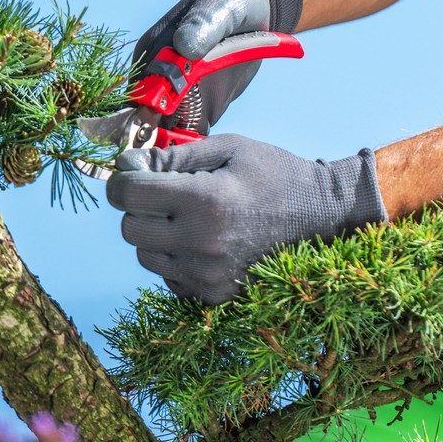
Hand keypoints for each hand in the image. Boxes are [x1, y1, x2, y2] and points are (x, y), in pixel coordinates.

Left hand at [107, 134, 385, 303]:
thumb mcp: (228, 147)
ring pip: (146, 255)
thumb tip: (129, 164)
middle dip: (138, 207)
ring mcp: (208, 274)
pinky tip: (201, 238)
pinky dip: (175, 257)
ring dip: (155, 233)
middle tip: (163, 191)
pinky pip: (169, 277)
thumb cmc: (273, 173)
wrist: (321, 215)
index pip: (129, 195)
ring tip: (186, 215)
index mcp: (205, 200)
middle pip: (130, 229)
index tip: (133, 171)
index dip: (122, 179)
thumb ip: (175, 155)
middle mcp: (202, 243)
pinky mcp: (215, 294)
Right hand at [132, 0, 301, 132]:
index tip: (170, 128)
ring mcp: (177, 93)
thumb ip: (203, 25)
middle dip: (161, 139)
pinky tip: (212, 148)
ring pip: (169, 131)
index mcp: (153, 53)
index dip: (147, 117)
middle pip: (148, 121)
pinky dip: (198, 143)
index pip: (138, 95)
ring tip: (202, 152)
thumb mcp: (221, 9)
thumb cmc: (231, 3)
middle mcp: (158, 77)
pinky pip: (191, 132)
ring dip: (181, 144)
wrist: (251, 9)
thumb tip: (182, 44)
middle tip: (187, 146)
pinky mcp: (199, 104)